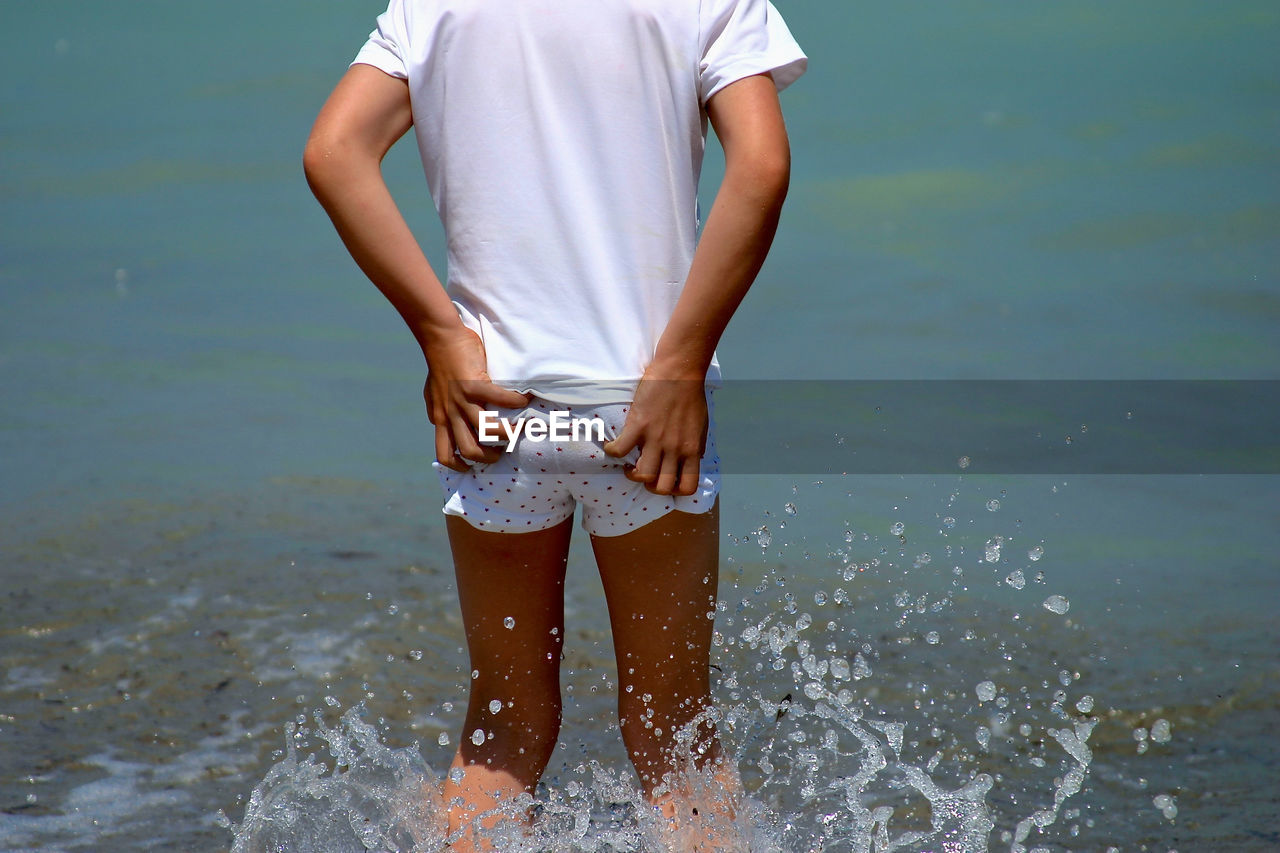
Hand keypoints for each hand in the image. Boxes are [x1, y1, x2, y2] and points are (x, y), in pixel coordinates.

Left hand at [423, 327, 529, 470]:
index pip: (445, 454)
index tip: (473, 466)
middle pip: (469, 450)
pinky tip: (525, 398)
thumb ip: (438, 410)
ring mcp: (461, 400)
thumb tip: (438, 421)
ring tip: (519, 428)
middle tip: (502, 450)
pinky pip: (499, 399)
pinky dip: (516, 400)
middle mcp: (449, 413)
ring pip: (486, 430)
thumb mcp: (433, 394)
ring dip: (506, 433)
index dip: (460, 466)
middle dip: (490, 457)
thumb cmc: (440, 364)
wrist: (440, 338)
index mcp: (440, 418)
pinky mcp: (472, 384)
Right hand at [603, 372, 706, 496]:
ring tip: (629, 464)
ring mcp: (655, 438)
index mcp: (692, 450)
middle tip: (645, 473)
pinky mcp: (638, 425)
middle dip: (651, 486)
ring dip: (633, 474)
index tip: (666, 481)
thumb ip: (696, 447)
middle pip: (660, 486)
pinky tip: (613, 446)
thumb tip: (693, 460)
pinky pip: (619, 450)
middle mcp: (674, 449)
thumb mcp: (703, 427)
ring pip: (641, 475)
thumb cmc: (692, 397)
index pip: (687, 487)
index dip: (675, 491)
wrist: (680, 372)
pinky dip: (612, 452)